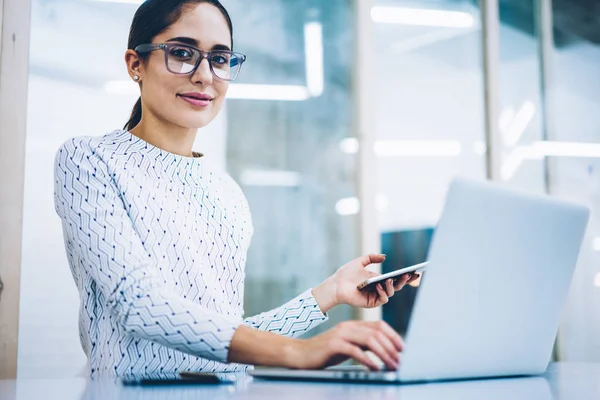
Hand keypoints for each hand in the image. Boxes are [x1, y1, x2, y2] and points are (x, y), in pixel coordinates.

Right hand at [287, 320, 402, 370]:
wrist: (299, 354)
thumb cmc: (325, 352)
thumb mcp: (347, 346)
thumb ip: (362, 345)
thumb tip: (384, 351)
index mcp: (352, 325)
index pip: (379, 325)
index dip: (393, 336)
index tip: (403, 349)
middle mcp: (348, 327)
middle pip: (376, 332)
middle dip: (391, 347)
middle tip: (400, 361)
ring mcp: (340, 334)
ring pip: (369, 340)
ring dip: (384, 354)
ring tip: (392, 365)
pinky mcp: (333, 345)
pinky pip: (355, 350)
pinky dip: (367, 359)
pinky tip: (375, 368)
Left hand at [312, 254, 419, 311]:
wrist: (336, 284)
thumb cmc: (346, 274)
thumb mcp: (359, 262)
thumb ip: (371, 257)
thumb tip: (384, 257)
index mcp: (379, 280)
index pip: (396, 278)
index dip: (406, 276)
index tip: (414, 271)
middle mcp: (380, 289)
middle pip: (397, 286)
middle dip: (404, 281)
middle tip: (408, 275)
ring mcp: (376, 296)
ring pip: (391, 293)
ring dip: (391, 286)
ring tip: (389, 279)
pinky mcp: (372, 303)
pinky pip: (383, 299)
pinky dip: (383, 292)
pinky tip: (379, 286)